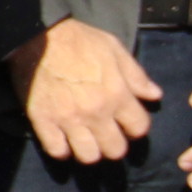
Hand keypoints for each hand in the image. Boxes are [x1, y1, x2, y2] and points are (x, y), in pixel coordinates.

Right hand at [9, 17, 158, 165]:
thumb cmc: (79, 40)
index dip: (136, 127)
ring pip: (88, 156)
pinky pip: (56, 150)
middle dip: (115, 144)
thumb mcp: (114, 49)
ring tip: (86, 140)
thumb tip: (155, 95)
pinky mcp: (43, 121)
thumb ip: (136, 75)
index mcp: (117, 94)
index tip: (127, 123)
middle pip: (115, 150)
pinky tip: (63, 140)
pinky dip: (62, 149)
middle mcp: (95, 112)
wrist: (37, 35)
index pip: (139, 128)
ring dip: (90, 151)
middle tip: (107, 134)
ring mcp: (68, 119)